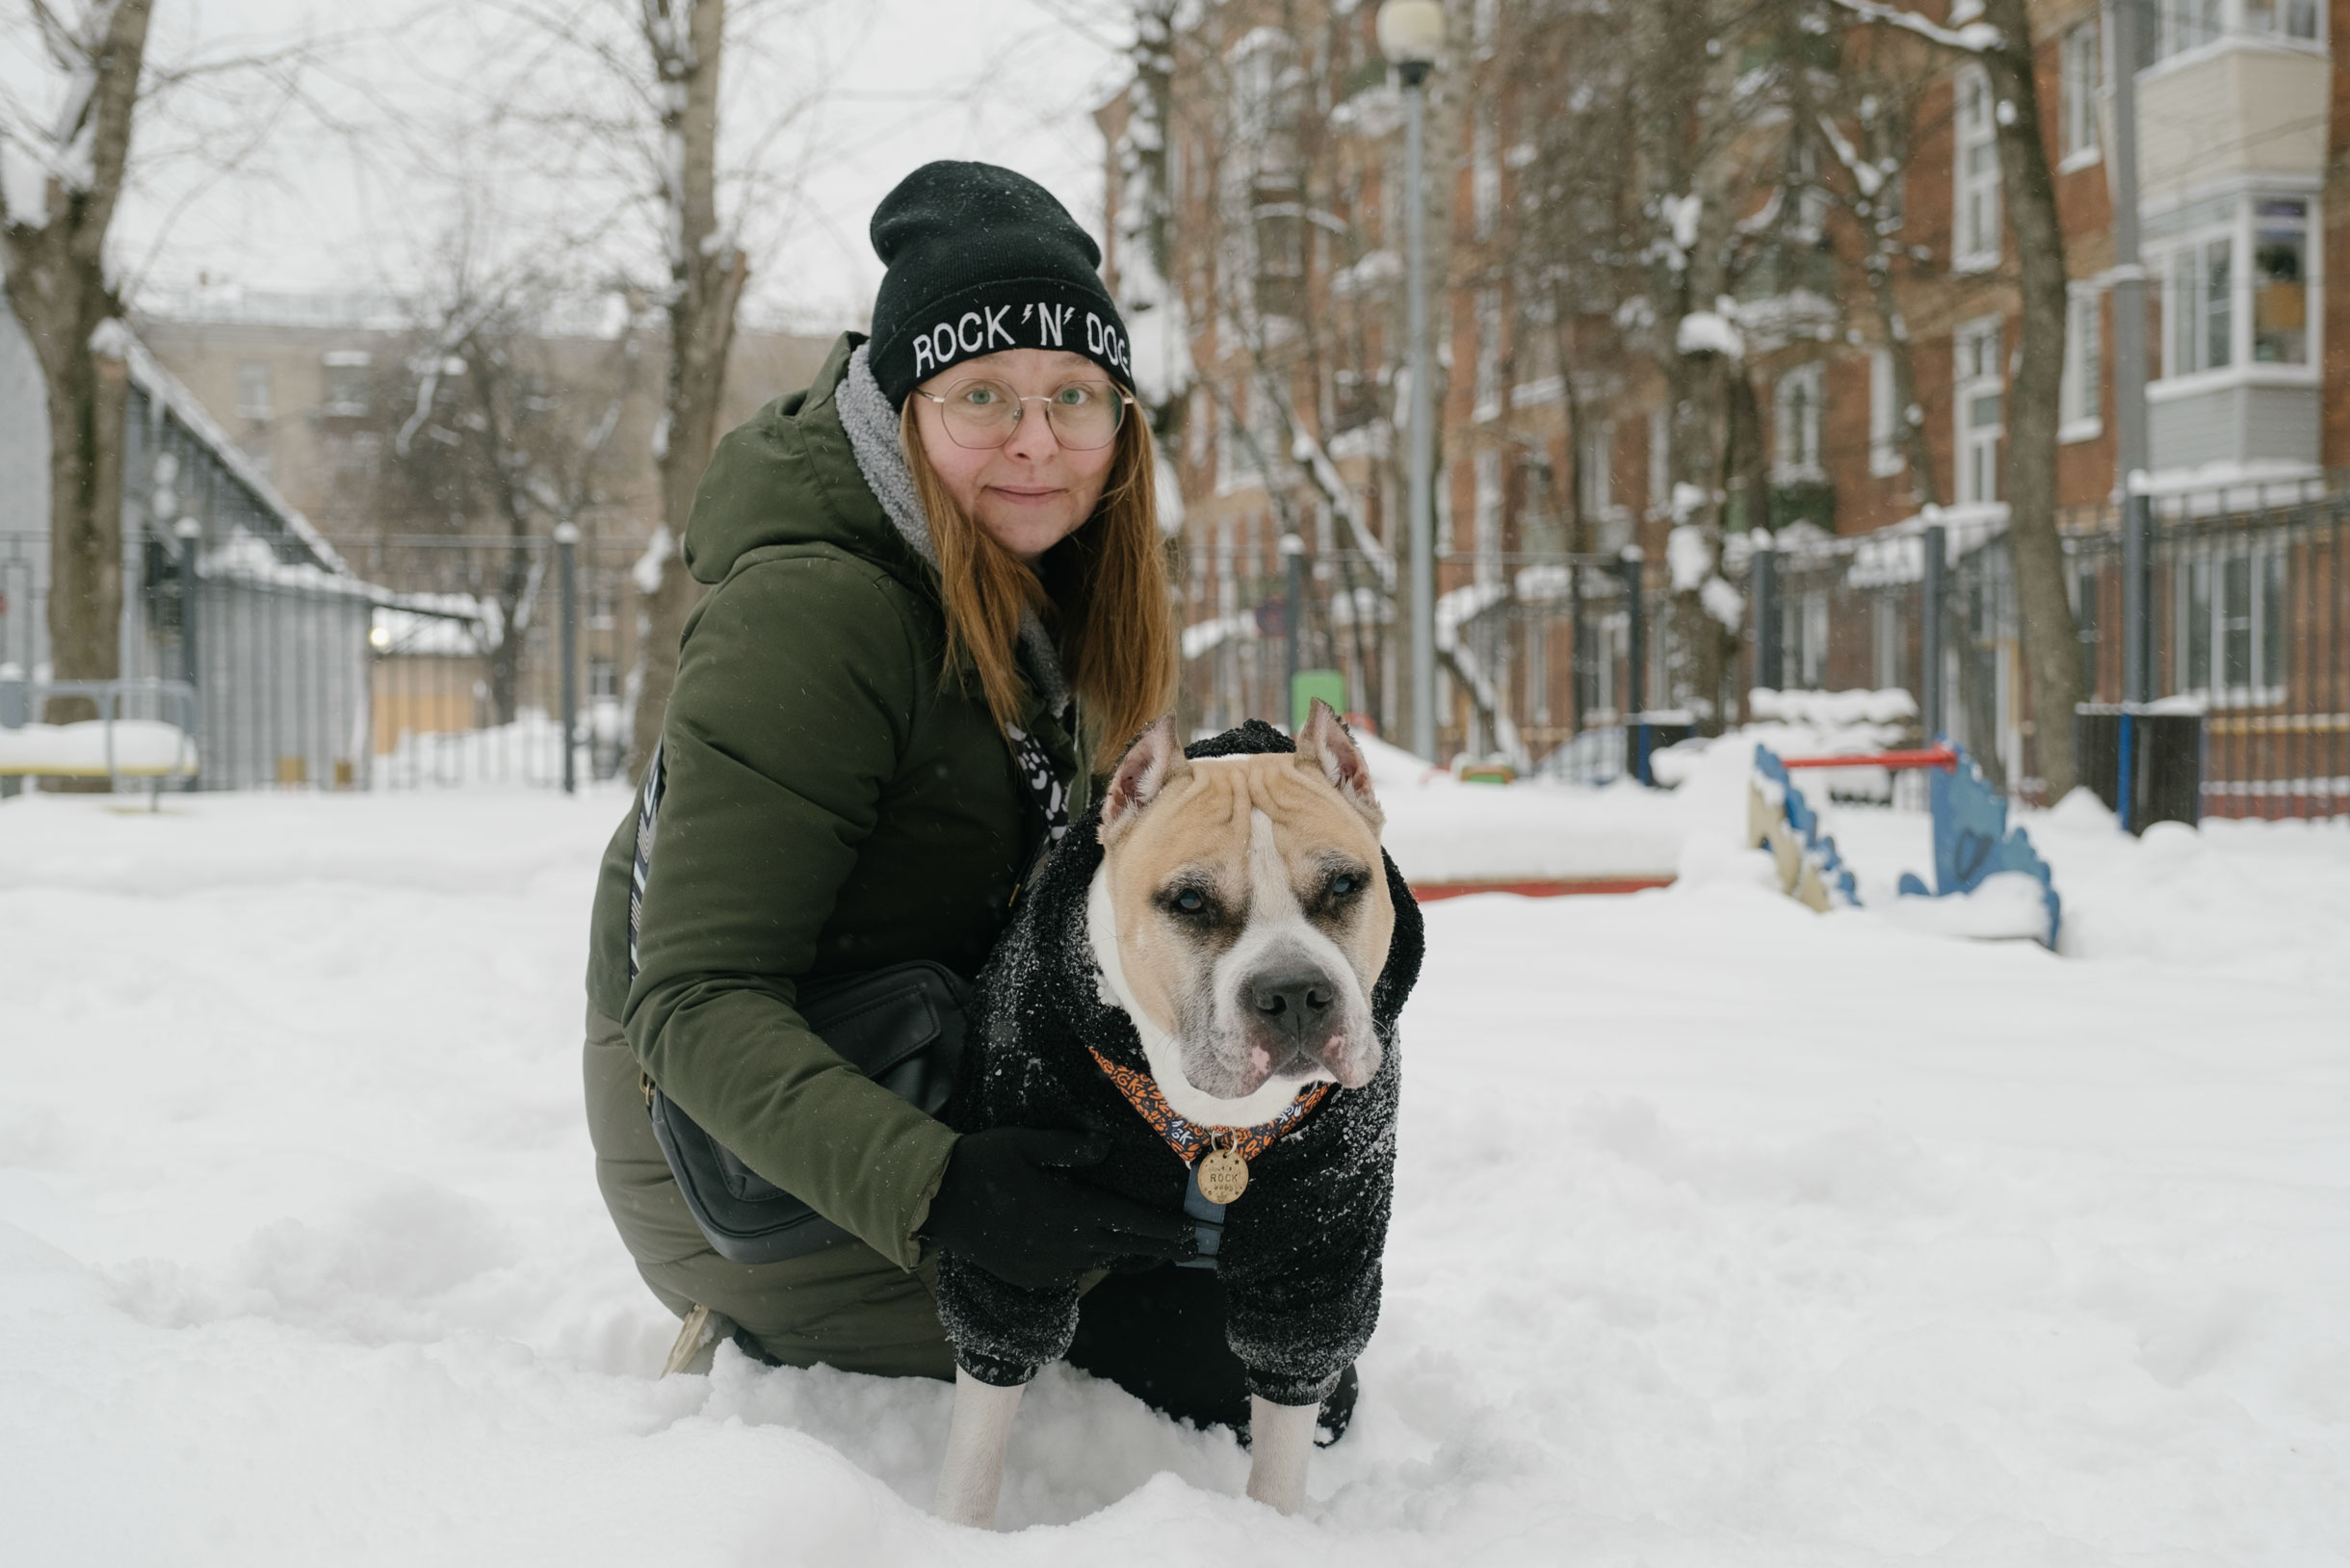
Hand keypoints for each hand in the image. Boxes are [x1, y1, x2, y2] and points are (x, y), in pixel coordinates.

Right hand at [921, 1128, 1193, 1289]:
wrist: (939, 1203)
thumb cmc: (984, 1164)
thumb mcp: (1026, 1143)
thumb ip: (1070, 1148)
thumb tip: (1106, 1148)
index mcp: (1070, 1211)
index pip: (1131, 1223)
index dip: (1166, 1231)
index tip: (1194, 1235)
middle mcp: (1065, 1245)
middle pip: (1125, 1248)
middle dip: (1160, 1247)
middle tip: (1192, 1247)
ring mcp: (1047, 1267)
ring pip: (1099, 1261)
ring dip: (1127, 1254)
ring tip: (1156, 1250)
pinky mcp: (1031, 1277)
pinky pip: (1072, 1271)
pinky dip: (1091, 1260)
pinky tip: (1099, 1251)